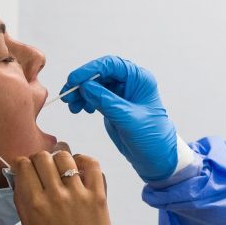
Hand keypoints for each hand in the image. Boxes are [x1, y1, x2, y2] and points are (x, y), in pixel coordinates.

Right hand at [12, 149, 114, 224]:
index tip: (25, 166)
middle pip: (42, 157)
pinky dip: (83, 160)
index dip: (22, 163)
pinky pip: (91, 164)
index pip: (23, 166)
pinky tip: (79, 167)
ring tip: (61, 168)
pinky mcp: (98, 196)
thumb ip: (22, 200)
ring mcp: (78, 195)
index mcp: (35, 206)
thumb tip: (19, 176)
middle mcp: (55, 197)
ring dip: (59, 159)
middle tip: (43, 167)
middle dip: (39, 159)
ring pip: (64, 157)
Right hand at [62, 55, 177, 181]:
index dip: (90, 70)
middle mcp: (130, 83)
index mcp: (139, 79)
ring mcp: (121, 94)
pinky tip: (80, 109)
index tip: (74, 80)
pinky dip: (84, 101)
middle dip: (82, 83)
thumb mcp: (128, 119)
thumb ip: (106, 101)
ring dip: (81, 93)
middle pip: (100, 74)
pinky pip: (94, 97)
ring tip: (72, 106)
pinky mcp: (113, 105)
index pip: (111, 65)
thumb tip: (85, 86)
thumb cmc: (152, 137)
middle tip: (68, 96)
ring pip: (95, 85)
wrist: (157, 159)